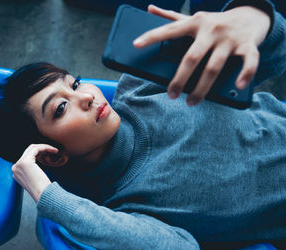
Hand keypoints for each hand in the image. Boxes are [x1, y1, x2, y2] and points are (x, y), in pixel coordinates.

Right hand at [11, 144, 57, 201]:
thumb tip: (37, 165)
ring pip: (32, 148)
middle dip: (41, 149)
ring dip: (44, 147)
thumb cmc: (42, 190)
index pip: (26, 157)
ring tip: (54, 150)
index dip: (39, 154)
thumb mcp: (35, 179)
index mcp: (17, 172)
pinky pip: (36, 149)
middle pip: (28, 151)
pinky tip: (53, 150)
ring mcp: (19, 164)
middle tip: (53, 151)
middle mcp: (15, 167)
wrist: (42, 195)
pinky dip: (45, 147)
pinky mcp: (25, 162)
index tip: (49, 154)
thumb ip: (33, 171)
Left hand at [133, 5, 270, 105]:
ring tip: (191, 102)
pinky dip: (245, 74)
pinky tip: (238, 86)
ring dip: (202, 88)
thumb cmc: (214, 22)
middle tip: (171, 95)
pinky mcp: (248, 44)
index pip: (170, 29)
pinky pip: (249, 61)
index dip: (152, 36)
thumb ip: (171, 17)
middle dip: (179, 79)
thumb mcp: (194, 18)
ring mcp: (230, 38)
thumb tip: (150, 9)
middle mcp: (211, 29)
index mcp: (195, 22)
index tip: (136, 44)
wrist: (251, 16)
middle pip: (191, 57)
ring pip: (213, 67)